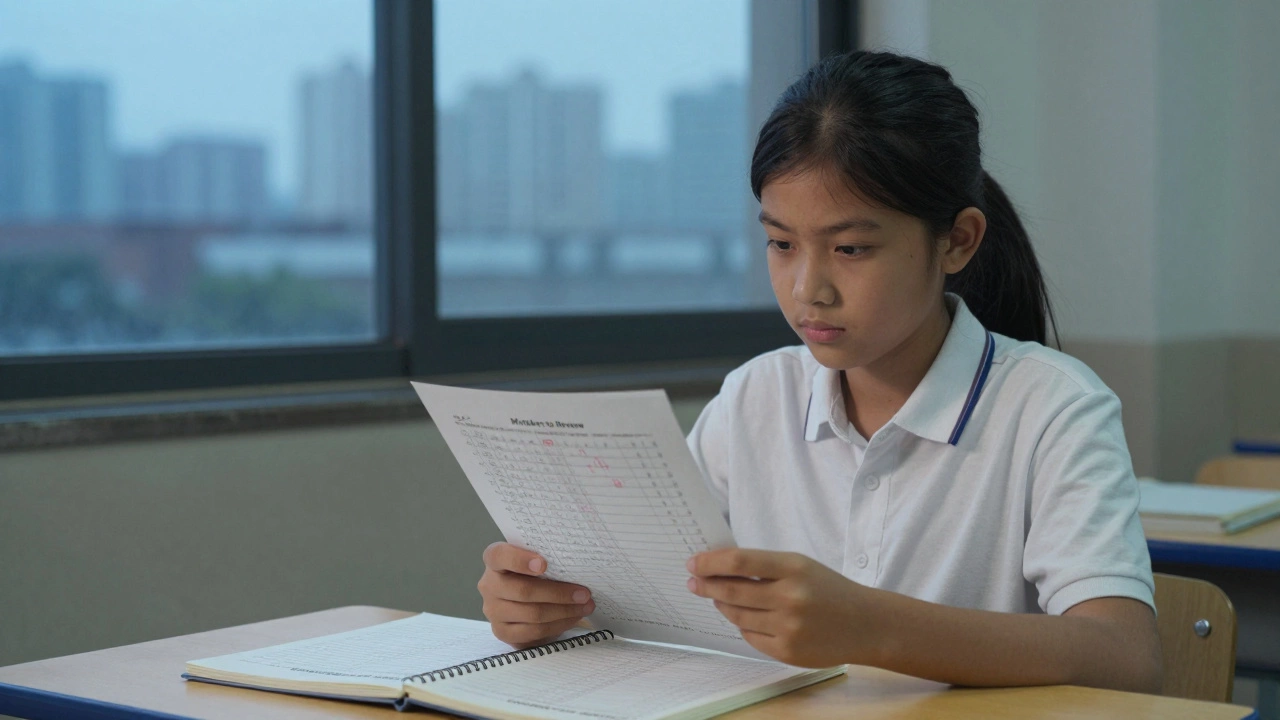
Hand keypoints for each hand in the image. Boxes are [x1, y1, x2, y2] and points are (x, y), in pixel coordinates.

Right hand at [478, 542, 594, 647]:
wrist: (524, 599)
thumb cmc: (534, 573)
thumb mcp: (536, 559)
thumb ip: (546, 558)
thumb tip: (577, 567)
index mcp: (494, 559)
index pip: (499, 556)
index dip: (520, 560)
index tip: (544, 564)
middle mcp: (488, 585)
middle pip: (524, 590)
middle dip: (559, 593)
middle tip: (584, 593)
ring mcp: (492, 610)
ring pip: (532, 614)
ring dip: (563, 611)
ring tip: (585, 606)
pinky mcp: (501, 632)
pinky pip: (532, 632)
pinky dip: (557, 626)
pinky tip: (572, 618)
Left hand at [686, 548, 874, 667]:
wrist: (865, 624)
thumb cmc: (828, 589)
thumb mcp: (801, 566)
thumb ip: (764, 566)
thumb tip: (719, 567)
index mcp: (793, 568)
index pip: (740, 562)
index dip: (711, 562)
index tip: (693, 563)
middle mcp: (790, 598)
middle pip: (732, 591)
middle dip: (706, 585)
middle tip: (694, 581)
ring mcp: (788, 627)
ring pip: (737, 616)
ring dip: (721, 605)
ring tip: (717, 598)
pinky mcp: (787, 651)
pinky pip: (750, 636)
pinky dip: (742, 625)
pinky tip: (745, 618)